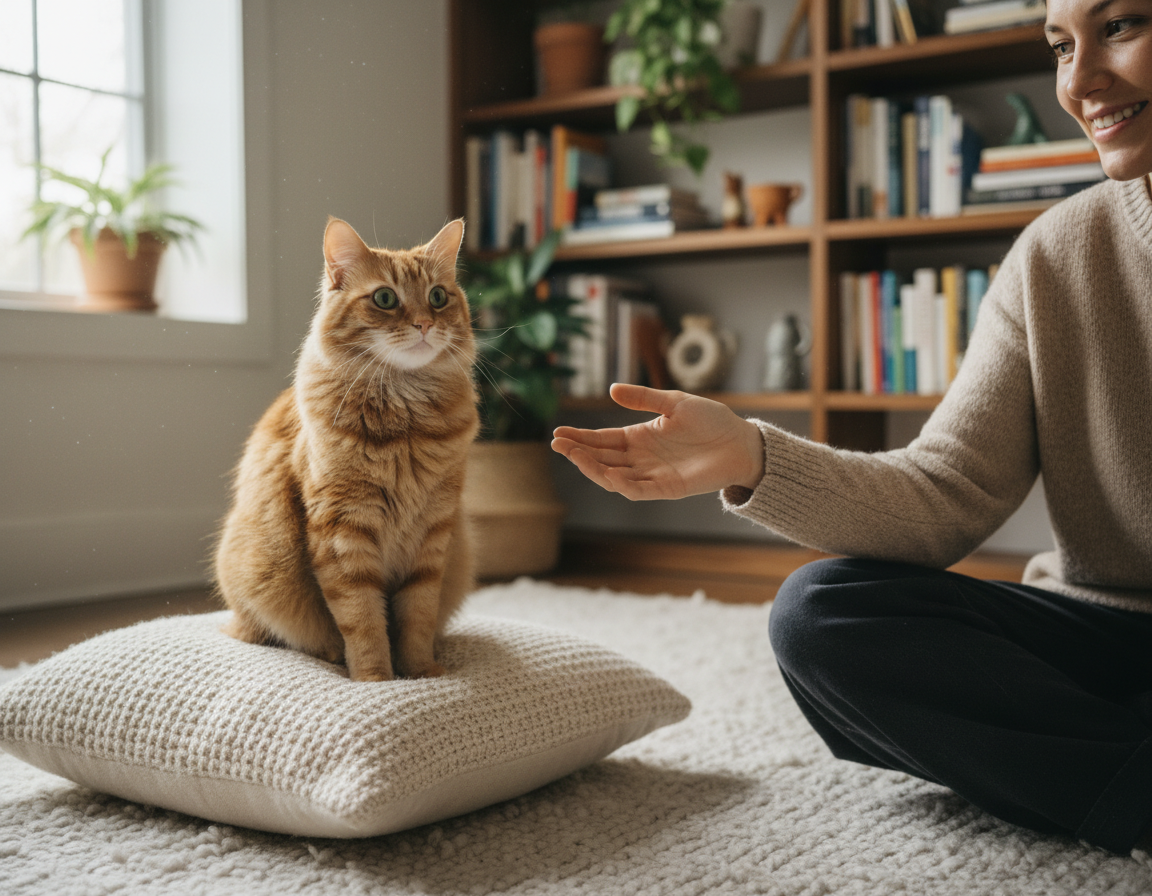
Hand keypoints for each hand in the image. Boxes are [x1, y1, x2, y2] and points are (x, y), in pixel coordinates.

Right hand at [551, 383, 764, 500]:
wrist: (741, 441)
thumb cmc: (711, 420)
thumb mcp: (674, 402)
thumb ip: (644, 398)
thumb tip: (612, 390)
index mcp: (639, 438)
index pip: (602, 440)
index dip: (580, 438)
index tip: (558, 433)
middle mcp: (641, 459)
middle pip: (602, 458)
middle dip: (578, 452)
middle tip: (557, 443)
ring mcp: (652, 475)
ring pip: (613, 476)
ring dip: (592, 468)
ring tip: (574, 456)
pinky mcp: (667, 488)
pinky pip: (638, 490)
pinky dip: (621, 484)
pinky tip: (606, 473)